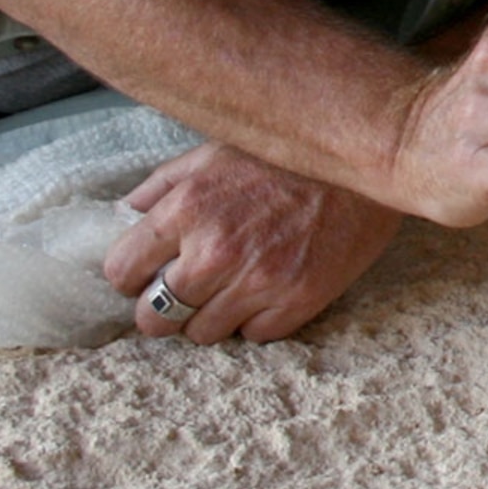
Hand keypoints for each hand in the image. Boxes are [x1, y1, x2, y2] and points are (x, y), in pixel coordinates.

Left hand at [104, 143, 401, 344]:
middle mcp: (216, 249)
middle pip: (156, 317)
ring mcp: (258, 279)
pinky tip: (268, 288)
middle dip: (163, 308)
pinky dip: (256, 318)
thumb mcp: (214, 153)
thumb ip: (162, 187)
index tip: (145, 274)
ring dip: (210, 315)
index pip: (121, 271)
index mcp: (186, 207)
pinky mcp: (298, 300)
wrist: (365, 160)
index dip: (131, 275)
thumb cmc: (285, 155)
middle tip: (183, 293)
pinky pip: (254, 335)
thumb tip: (125, 218)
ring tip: (230, 288)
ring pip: (202, 333)